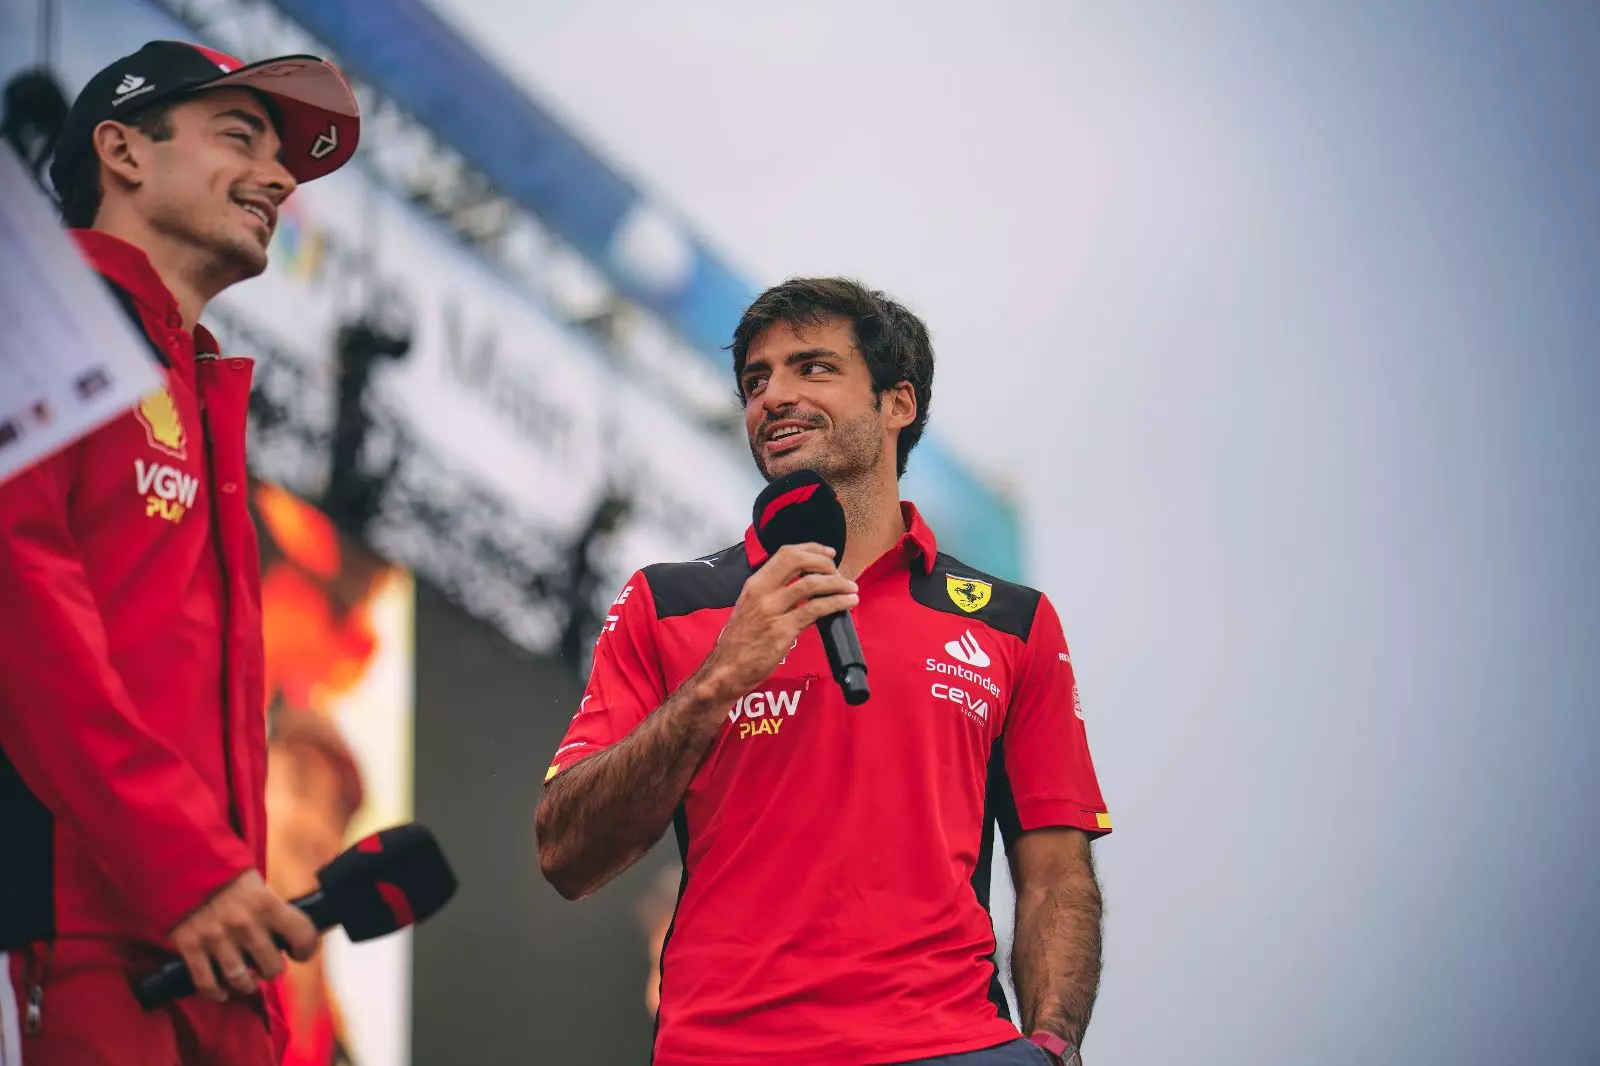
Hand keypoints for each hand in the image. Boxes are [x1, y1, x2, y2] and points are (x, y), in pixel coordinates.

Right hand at [169, 869, 318, 1000]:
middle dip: (272, 970)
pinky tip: (222, 991)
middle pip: (272, 967)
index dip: (307, 949)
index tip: (300, 952)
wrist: (184, 866)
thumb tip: (292, 936)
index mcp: (267, 904)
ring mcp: (217, 937)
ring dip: (247, 984)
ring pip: (241, 980)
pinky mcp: (191, 946)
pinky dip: (215, 992)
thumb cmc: (228, 879)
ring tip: (247, 981)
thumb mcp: (258, 886)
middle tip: (267, 966)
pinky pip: (206, 982)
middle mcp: (245, 923)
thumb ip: (274, 911)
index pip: (302, 934)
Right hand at [700, 543, 857, 700]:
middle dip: (824, 562)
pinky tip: (847, 602)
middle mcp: (761, 592)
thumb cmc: (739, 643)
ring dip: (837, 583)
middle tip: (839, 572)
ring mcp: (772, 610)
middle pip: (797, 561)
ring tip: (851, 588)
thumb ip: (772, 596)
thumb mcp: (749, 609)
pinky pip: (815, 609)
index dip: (811, 549)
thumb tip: (802, 588)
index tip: (828, 553)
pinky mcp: (783, 630)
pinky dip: (836, 602)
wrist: (725, 670)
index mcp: (754, 584)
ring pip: (811, 584)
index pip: (785, 554)